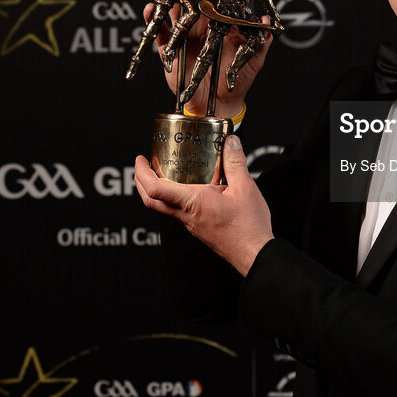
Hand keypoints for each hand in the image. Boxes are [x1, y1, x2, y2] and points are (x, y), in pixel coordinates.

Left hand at [134, 135, 272, 275]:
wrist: (254, 254)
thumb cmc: (248, 227)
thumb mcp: (245, 188)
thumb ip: (235, 163)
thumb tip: (230, 142)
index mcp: (193, 202)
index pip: (155, 189)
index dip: (142, 173)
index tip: (141, 159)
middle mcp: (187, 215)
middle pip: (151, 200)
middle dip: (141, 182)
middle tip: (144, 165)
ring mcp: (191, 224)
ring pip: (163, 207)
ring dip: (155, 190)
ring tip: (164, 173)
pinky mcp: (198, 228)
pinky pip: (177, 212)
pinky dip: (172, 198)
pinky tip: (188, 189)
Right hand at [142, 0, 273, 118]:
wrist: (219, 104)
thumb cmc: (237, 79)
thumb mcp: (252, 58)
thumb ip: (260, 39)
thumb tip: (266, 21)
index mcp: (217, 22)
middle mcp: (199, 24)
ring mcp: (183, 35)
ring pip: (172, 8)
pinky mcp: (170, 50)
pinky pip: (160, 33)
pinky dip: (154, 22)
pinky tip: (151, 9)